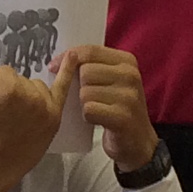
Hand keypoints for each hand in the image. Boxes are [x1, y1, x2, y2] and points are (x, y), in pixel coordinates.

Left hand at [55, 42, 157, 171]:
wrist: (138, 141)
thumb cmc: (118, 108)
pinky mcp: (122, 116)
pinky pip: (89, 110)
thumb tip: (60, 60)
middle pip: (85, 72)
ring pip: (85, 92)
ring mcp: (128, 96)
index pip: (90, 50)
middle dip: (80, 86)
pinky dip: (88, 117)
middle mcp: (130, 75)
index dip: (68, 57)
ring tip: (98, 109)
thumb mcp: (112, 80)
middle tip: (91, 98)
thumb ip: (92, 66)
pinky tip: (98, 120)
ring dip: (84, 104)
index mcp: (127, 61)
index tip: (54, 67)